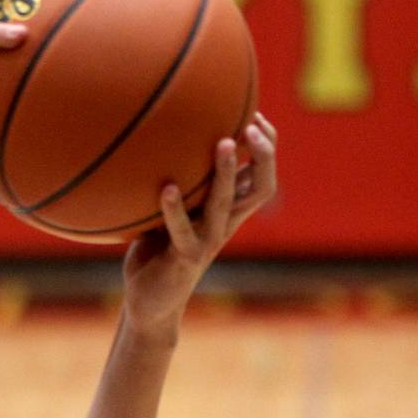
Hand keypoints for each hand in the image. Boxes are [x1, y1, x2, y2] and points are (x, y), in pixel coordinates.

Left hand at [121, 113, 277, 333]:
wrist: (151, 302)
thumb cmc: (157, 251)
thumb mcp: (168, 212)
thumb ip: (175, 184)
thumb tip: (157, 140)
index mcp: (226, 211)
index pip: (260, 175)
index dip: (266, 147)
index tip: (257, 114)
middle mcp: (224, 224)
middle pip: (259, 186)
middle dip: (262, 154)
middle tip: (252, 124)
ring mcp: (207, 242)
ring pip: (226, 204)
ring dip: (227, 173)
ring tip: (225, 143)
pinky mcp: (185, 258)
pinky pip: (182, 231)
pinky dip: (174, 209)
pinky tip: (167, 188)